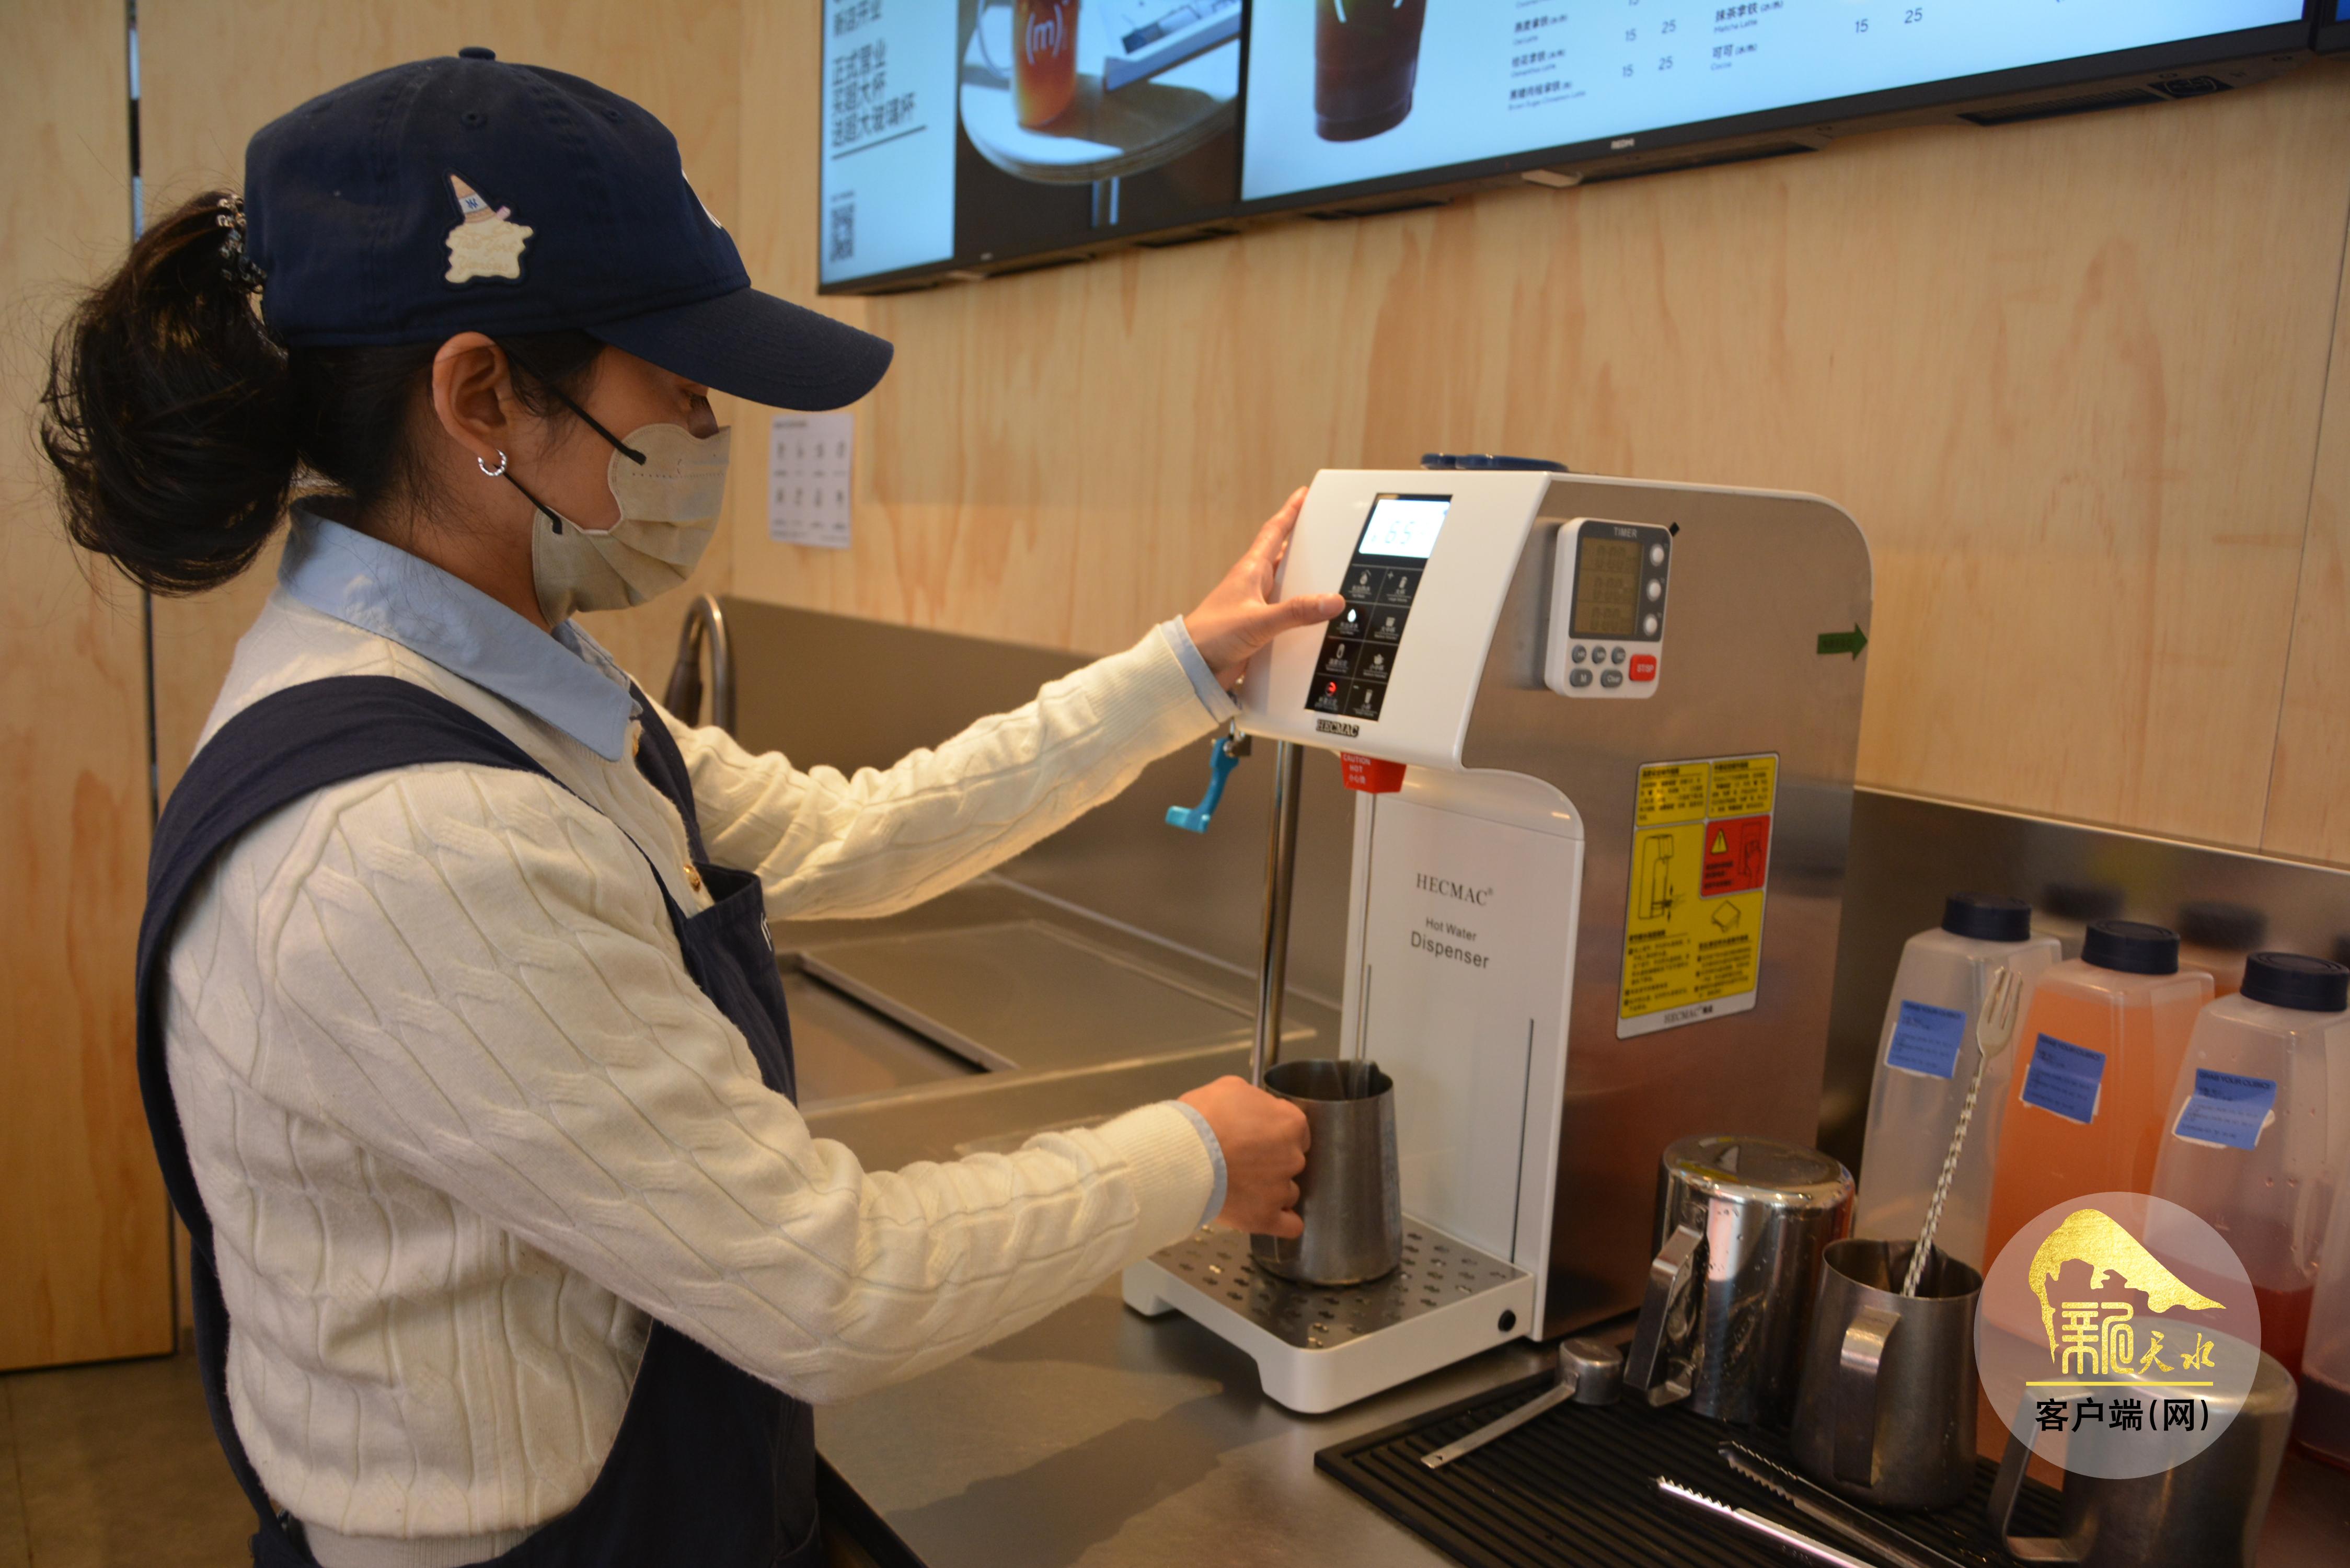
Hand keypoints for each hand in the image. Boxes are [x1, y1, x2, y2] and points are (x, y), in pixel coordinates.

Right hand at [1180, 1075, 1310, 1236]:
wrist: (1183, 1154)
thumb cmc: (1204, 1117)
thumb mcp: (1231, 1088)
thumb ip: (1255, 1101)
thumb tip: (1256, 1111)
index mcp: (1291, 1124)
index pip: (1295, 1130)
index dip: (1275, 1133)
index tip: (1257, 1136)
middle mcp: (1293, 1158)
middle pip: (1291, 1161)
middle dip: (1272, 1161)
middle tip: (1242, 1159)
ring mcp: (1281, 1190)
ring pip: (1287, 1192)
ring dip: (1272, 1190)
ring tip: (1242, 1187)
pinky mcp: (1265, 1218)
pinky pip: (1289, 1226)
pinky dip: (1284, 1222)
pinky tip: (1272, 1215)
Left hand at [1183, 488, 1347, 686]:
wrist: (1191, 667)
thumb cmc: (1211, 636)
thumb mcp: (1259, 621)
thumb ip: (1296, 612)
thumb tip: (1332, 601)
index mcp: (1251, 571)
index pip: (1274, 532)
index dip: (1290, 512)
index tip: (1304, 494)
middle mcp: (1254, 585)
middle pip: (1284, 557)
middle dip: (1305, 545)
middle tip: (1326, 532)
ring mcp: (1256, 607)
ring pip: (1287, 587)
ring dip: (1306, 582)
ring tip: (1331, 574)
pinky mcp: (1257, 629)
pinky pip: (1285, 614)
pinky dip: (1301, 613)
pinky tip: (1315, 620)